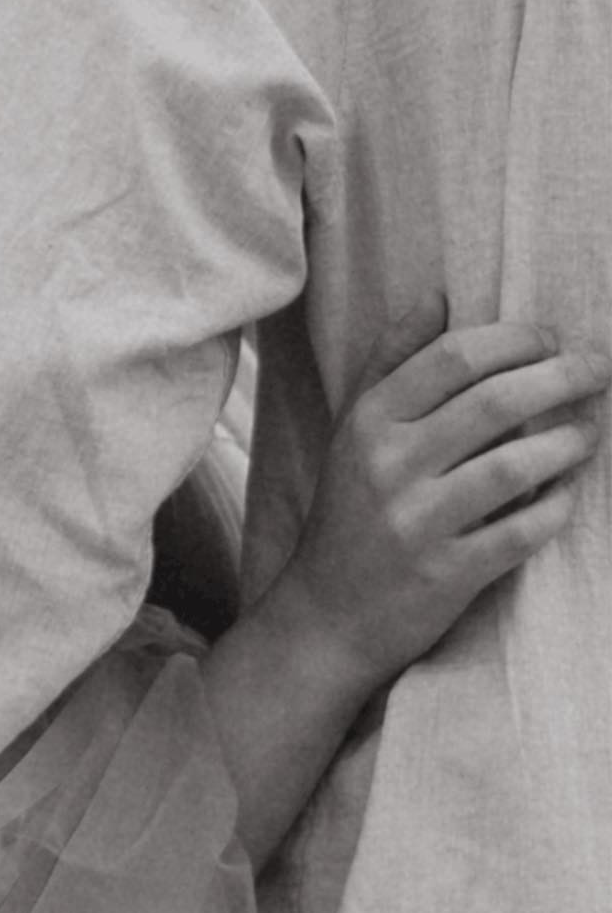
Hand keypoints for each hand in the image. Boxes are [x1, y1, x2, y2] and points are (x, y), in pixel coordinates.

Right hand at [276, 294, 608, 689]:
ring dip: (568, 442)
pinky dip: (556, 508)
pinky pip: (522, 530)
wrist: (327, 617)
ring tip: (587, 433)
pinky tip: (567, 495)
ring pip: (515, 465)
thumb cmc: (350, 515)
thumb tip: (437, 295)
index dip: (516, 339)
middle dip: (563, 377)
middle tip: (598, 370)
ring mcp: (417, 523)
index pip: (454, 357)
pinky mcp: (445, 574)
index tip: (552, 340)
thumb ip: (390, 361)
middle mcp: (389, 468)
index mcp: (368, 423)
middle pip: (495, 401)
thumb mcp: (352, 432)